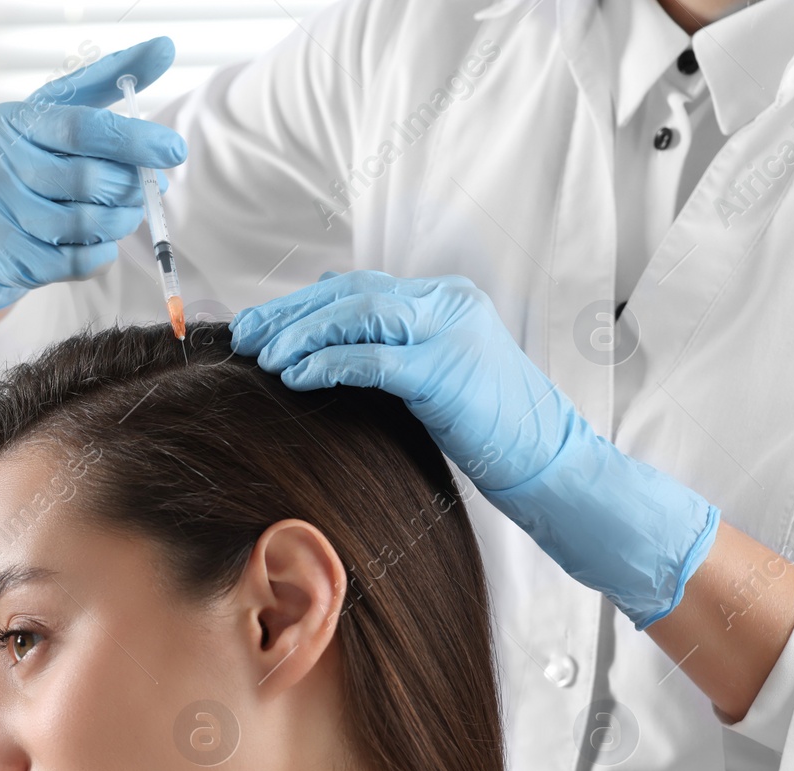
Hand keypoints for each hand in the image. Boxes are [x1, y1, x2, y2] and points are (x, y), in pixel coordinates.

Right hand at [0, 37, 187, 316]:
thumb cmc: (25, 156)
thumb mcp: (54, 111)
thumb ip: (107, 79)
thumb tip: (164, 48)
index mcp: (11, 122)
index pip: (80, 128)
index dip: (133, 141)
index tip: (173, 150)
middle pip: (87, 181)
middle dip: (131, 188)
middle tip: (149, 189)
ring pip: (84, 225)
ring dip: (120, 222)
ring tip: (127, 214)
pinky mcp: (8, 258)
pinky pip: (75, 262)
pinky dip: (101, 253)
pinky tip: (102, 241)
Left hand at [229, 270, 719, 628]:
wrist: (549, 461)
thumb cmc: (488, 426)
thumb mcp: (434, 371)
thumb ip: (389, 342)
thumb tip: (326, 318)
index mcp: (444, 299)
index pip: (358, 287)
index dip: (301, 303)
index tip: (257, 325)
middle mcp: (448, 305)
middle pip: (351, 294)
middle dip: (290, 314)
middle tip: (244, 336)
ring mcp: (450, 334)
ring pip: (359, 316)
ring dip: (303, 335)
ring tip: (263, 357)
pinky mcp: (445, 372)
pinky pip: (373, 359)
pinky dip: (329, 364)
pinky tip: (295, 377)